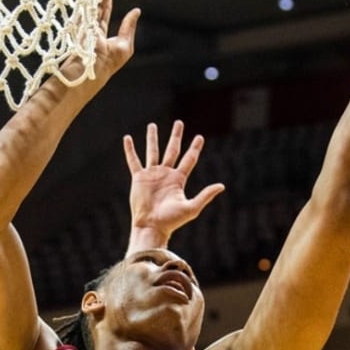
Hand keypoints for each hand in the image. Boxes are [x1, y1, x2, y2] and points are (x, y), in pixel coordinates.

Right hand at [58, 0, 139, 86]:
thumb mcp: (126, 44)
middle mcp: (90, 26)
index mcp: (100, 33)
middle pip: (96, 3)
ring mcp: (84, 23)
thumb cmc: (110, 61)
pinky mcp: (80, 20)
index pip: (104, 12)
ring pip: (90, 0)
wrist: (94, 67)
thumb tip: (136, 11)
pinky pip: (85, 2)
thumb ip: (129, 26)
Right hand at [124, 120, 224, 251]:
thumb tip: (222, 185)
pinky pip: (134, 161)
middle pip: (172, 150)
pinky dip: (130, 150)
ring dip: (152, 138)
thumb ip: (205, 195)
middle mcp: (165, 174)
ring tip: (152, 125)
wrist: (152, 226)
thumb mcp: (191, 207)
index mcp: (178, 179)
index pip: (189, 159)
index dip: (194, 148)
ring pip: (153, 151)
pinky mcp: (139, 178)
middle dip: (176, 136)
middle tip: (179, 123)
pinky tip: (127, 138)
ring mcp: (152, 175)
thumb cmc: (172, 220)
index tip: (199, 137)